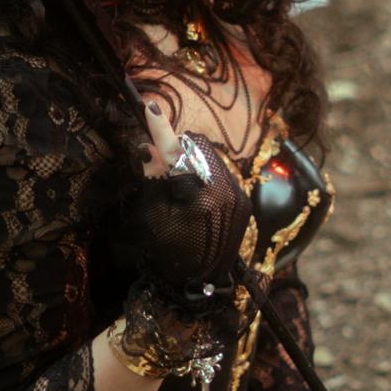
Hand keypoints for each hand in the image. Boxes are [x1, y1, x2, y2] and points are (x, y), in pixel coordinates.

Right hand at [109, 96, 249, 302]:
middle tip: (159, 160)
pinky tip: (194, 194)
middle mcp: (225, 190)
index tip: (149, 106)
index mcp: (200, 196)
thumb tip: (147, 147)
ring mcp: (238, 194)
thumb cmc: (172, 253)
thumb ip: (154, 179)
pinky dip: (203, 172)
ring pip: (209, 156)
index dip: (160, 129)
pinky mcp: (243, 199)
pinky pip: (220, 171)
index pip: (177, 153)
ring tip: (177, 183)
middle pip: (197, 146)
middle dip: (176, 146)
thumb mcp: (155, 217)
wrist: (204, 284)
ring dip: (190, 158)